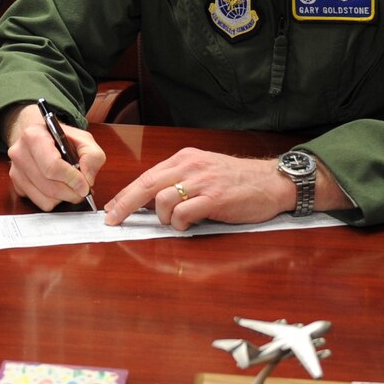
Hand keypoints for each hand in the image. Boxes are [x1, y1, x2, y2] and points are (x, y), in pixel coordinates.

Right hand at [2, 104, 104, 210]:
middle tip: (83, 190)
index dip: (72, 179)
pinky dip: (54, 200)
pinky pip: (40, 203)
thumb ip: (92, 156)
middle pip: (50, 187)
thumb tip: (87, 179)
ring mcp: (16, 171)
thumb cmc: (61, 139)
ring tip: (70, 186)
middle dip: (72, 193)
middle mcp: (19, 153)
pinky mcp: (17, 186)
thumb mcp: (83, 139)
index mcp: (34, 136)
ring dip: (64, 198)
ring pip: (46, 199)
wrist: (40, 138)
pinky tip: (58, 187)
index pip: (52, 166)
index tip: (85, 185)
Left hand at [103, 149, 294, 230]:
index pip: (146, 176)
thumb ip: (179, 179)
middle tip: (113, 220)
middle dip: (125, 204)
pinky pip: (184, 213)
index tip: (112, 208)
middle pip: (146, 185)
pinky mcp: (215, 199)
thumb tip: (150, 200)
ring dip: (164, 219)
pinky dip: (180, 224)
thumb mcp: (204, 170)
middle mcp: (190, 166)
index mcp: (185, 158)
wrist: (272, 181)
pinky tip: (188, 226)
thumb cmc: (238, 180)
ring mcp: (202, 182)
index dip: (125, 194)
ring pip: (163, 201)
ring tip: (177, 223)